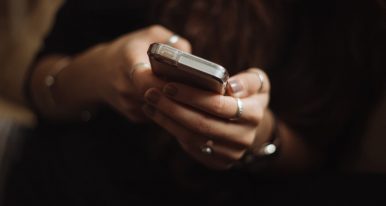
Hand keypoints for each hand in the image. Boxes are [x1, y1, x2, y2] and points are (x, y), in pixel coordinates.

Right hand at [37, 25, 190, 120]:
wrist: (98, 73)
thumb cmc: (129, 50)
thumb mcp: (149, 35)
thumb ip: (172, 42)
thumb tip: (192, 58)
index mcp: (127, 62)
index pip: (145, 79)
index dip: (165, 83)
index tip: (181, 79)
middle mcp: (125, 86)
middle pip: (157, 96)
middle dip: (177, 93)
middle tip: (196, 88)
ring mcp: (128, 105)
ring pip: (160, 108)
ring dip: (175, 102)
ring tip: (190, 93)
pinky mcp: (134, 116)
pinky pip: (158, 114)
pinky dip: (168, 107)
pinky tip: (176, 98)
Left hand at [142, 68, 271, 169]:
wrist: (248, 125)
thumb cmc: (247, 96)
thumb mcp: (257, 82)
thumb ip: (248, 81)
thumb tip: (231, 87)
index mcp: (254, 114)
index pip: (218, 105)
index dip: (191, 96)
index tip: (168, 85)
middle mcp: (244, 137)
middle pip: (201, 124)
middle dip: (172, 108)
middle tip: (151, 93)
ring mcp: (230, 153)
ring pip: (192, 137)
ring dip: (167, 119)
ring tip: (150, 103)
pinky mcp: (218, 162)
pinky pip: (190, 147)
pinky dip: (171, 129)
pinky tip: (158, 115)